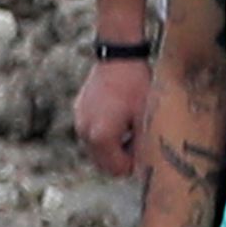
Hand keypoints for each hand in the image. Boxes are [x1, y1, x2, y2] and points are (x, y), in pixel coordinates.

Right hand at [72, 55, 150, 179]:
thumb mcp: (146, 119)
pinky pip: (90, 134)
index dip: (133, 164)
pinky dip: (103, 133)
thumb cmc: (135, 86)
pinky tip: (117, 116)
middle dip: (120, 158)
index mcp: (102, 137)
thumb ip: (144, 147)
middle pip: (103, 163)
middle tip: (137, 139)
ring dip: (112, 146)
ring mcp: (79, 122)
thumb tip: (144, 169)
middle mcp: (85, 132)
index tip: (144, 149)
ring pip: (96, 149)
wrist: (119, 57)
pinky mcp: (78, 112)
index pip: (116, 169)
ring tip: (128, 126)